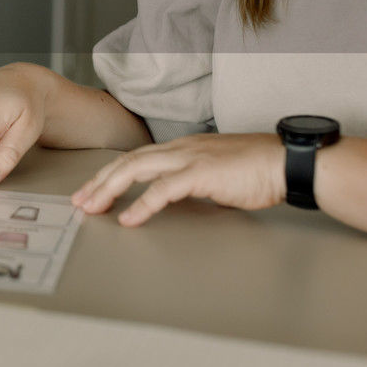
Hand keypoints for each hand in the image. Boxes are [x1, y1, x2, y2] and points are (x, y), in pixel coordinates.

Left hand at [71, 133, 286, 225]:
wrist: (287, 162)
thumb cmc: (259, 169)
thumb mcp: (217, 174)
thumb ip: (194, 182)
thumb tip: (177, 197)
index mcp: (183, 148)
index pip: (137, 158)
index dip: (111, 174)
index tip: (92, 190)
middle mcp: (181, 148)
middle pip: (128, 162)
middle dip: (99, 182)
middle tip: (79, 201)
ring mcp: (190, 158)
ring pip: (136, 169)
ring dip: (110, 189)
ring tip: (92, 207)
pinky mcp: (201, 173)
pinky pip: (163, 190)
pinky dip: (142, 204)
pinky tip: (129, 219)